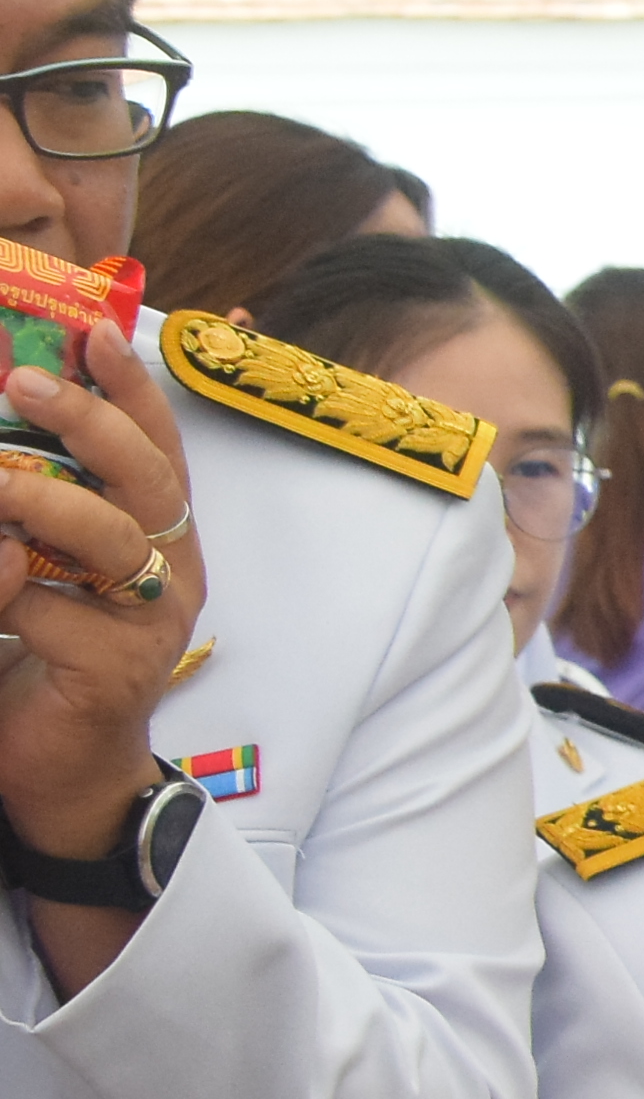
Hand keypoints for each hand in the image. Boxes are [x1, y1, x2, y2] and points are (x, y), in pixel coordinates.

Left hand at [0, 318, 201, 856]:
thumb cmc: (42, 654)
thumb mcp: (41, 566)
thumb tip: (4, 448)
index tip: (95, 331)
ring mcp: (150, 623)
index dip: (132, 389)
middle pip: (149, 481)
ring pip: (107, 539)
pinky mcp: (117, 671)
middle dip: (92, 423)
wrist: (58, 768)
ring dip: (37, 501)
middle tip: (27, 383)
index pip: (160, 447)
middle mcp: (171, 572)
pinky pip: (52, 613)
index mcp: (161, 538)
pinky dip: (5, 593)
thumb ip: (37, 511)